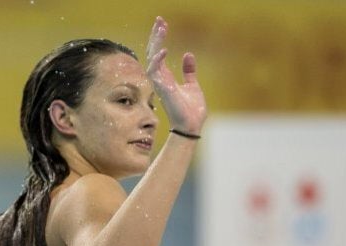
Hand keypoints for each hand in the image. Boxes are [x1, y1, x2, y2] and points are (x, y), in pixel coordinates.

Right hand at [146, 16, 207, 134]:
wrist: (192, 125)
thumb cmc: (191, 109)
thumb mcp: (192, 85)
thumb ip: (189, 71)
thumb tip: (188, 54)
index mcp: (166, 77)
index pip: (159, 53)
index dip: (159, 38)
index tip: (162, 23)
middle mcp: (160, 78)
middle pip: (153, 51)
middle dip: (156, 35)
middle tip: (160, 19)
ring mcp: (159, 83)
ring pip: (152, 58)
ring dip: (156, 42)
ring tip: (161, 27)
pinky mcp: (162, 89)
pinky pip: (155, 71)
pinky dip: (158, 60)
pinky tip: (164, 49)